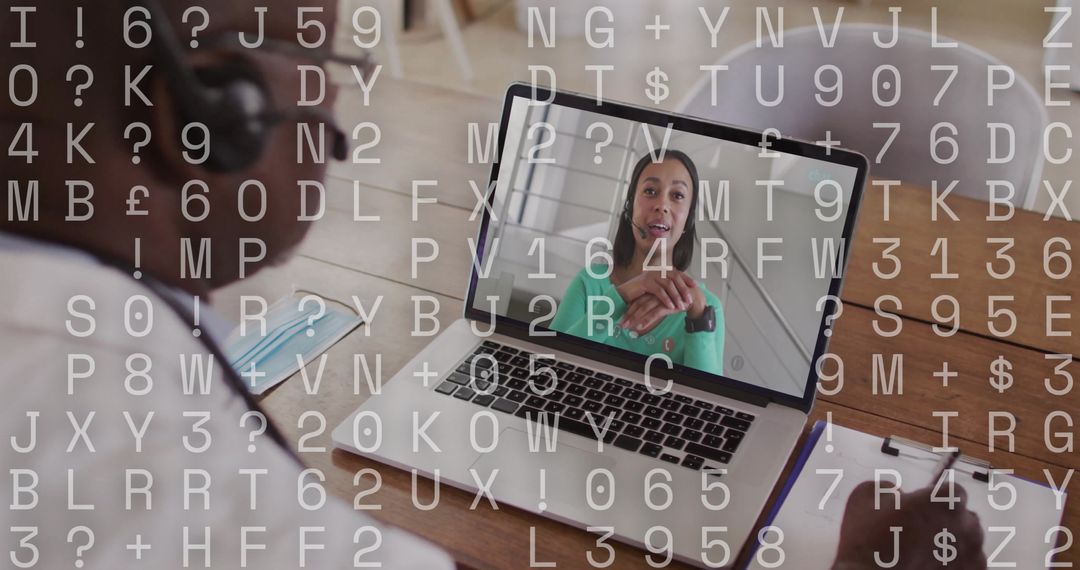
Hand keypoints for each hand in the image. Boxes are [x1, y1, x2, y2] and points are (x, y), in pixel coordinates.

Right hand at [615, 269, 696, 311]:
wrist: (624, 293)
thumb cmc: (640, 292)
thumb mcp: (655, 287)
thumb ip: (665, 286)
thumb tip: (679, 290)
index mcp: (660, 269)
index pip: (677, 272)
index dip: (686, 278)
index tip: (695, 285)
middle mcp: (656, 270)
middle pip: (675, 278)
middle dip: (684, 289)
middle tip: (690, 299)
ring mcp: (651, 275)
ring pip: (668, 285)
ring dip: (677, 296)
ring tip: (682, 306)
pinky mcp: (645, 283)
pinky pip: (659, 291)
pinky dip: (667, 300)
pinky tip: (671, 307)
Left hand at [619, 286, 704, 334]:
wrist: (694, 299)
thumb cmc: (678, 301)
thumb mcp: (664, 303)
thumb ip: (655, 307)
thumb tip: (644, 318)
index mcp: (652, 293)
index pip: (637, 301)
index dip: (628, 310)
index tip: (621, 319)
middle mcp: (654, 294)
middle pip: (637, 305)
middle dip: (628, 316)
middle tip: (620, 325)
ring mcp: (660, 299)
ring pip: (643, 309)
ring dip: (634, 319)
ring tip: (627, 327)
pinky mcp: (667, 304)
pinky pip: (654, 313)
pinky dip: (646, 320)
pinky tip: (640, 327)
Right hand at [832, 481, 985, 569]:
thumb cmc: (867, 536)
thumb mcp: (868, 494)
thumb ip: (892, 489)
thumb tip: (901, 496)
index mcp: (945, 500)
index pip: (954, 491)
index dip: (937, 499)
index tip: (922, 507)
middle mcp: (967, 525)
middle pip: (965, 518)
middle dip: (947, 522)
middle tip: (921, 532)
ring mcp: (972, 555)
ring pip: (969, 544)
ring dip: (952, 545)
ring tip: (925, 554)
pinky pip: (967, 566)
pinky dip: (953, 566)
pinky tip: (931, 567)